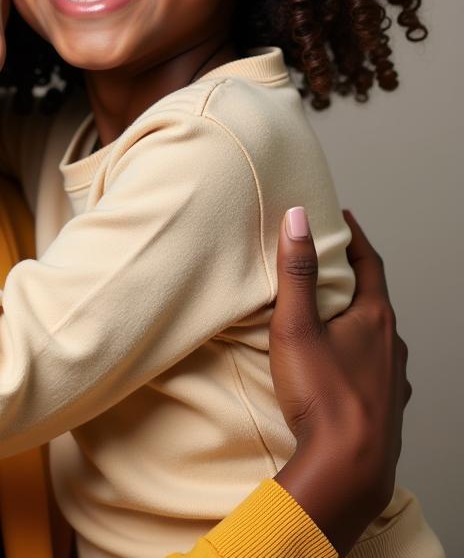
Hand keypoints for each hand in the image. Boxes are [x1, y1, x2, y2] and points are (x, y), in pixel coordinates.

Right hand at [271, 208, 408, 555]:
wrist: (347, 470)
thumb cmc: (322, 397)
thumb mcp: (297, 326)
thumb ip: (295, 272)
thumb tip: (298, 218)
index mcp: (375, 320)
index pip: (370, 264)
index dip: (354, 238)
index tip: (342, 218)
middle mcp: (391, 346)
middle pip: (375, 298)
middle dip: (352, 276)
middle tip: (328, 261)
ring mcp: (393, 379)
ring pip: (376, 336)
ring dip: (356, 318)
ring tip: (330, 313)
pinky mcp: (386, 407)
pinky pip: (374, 368)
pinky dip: (358, 354)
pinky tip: (342, 364)